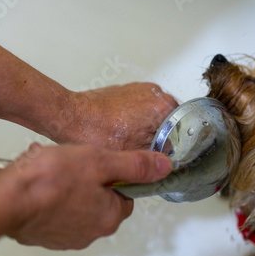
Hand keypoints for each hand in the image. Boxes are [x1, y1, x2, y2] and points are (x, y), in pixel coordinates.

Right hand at [0, 143, 172, 249]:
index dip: (115, 176)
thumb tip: (164, 167)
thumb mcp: (101, 161)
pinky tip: (39, 183)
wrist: (3, 201)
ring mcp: (66, 237)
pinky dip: (51, 198)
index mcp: (110, 217)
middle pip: (101, 200)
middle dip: (90, 179)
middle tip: (74, 163)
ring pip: (77, 205)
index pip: (126, 195)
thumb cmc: (51, 180)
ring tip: (53, 169)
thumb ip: (134, 165)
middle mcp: (91, 233)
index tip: (101, 164)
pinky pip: (55, 213)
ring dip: (69, 186)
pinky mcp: (44, 236)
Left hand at [57, 83, 177, 150]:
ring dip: (148, 130)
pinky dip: (136, 122)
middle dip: (160, 138)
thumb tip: (167, 165)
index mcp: (165, 106)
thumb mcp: (134, 155)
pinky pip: (140, 110)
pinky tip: (122, 133)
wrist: (70, 117)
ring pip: (155, 117)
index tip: (165, 157)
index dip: (175, 147)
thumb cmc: (97, 131)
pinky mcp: (127, 91)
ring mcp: (141, 90)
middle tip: (145, 153)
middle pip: (170, 122)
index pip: (184, 130)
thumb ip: (157, 159)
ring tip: (131, 143)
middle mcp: (157, 93)